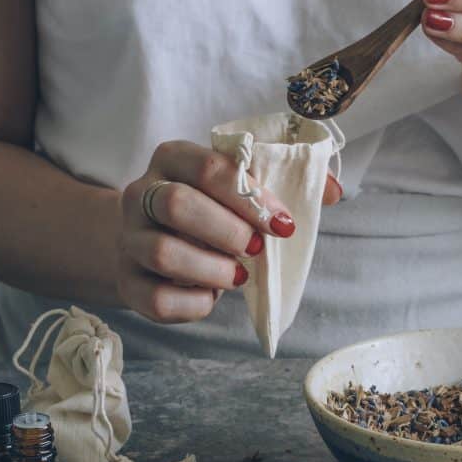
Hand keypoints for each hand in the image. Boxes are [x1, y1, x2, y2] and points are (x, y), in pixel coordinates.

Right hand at [118, 140, 340, 322]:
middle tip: (257, 247)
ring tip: (238, 275)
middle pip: (178, 204)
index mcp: (173, 158)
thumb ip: (285, 184)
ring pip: (164, 253)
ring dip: (213, 269)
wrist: (147, 242)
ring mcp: (128, 238)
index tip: (283, 224)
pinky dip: (194, 303)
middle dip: (229, 230)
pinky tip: (210, 295)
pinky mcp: (126, 282)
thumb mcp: (239, 189)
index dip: (252, 197)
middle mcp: (141, 193)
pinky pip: (158, 299)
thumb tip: (334, 191)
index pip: (210, 167)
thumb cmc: (207, 211)